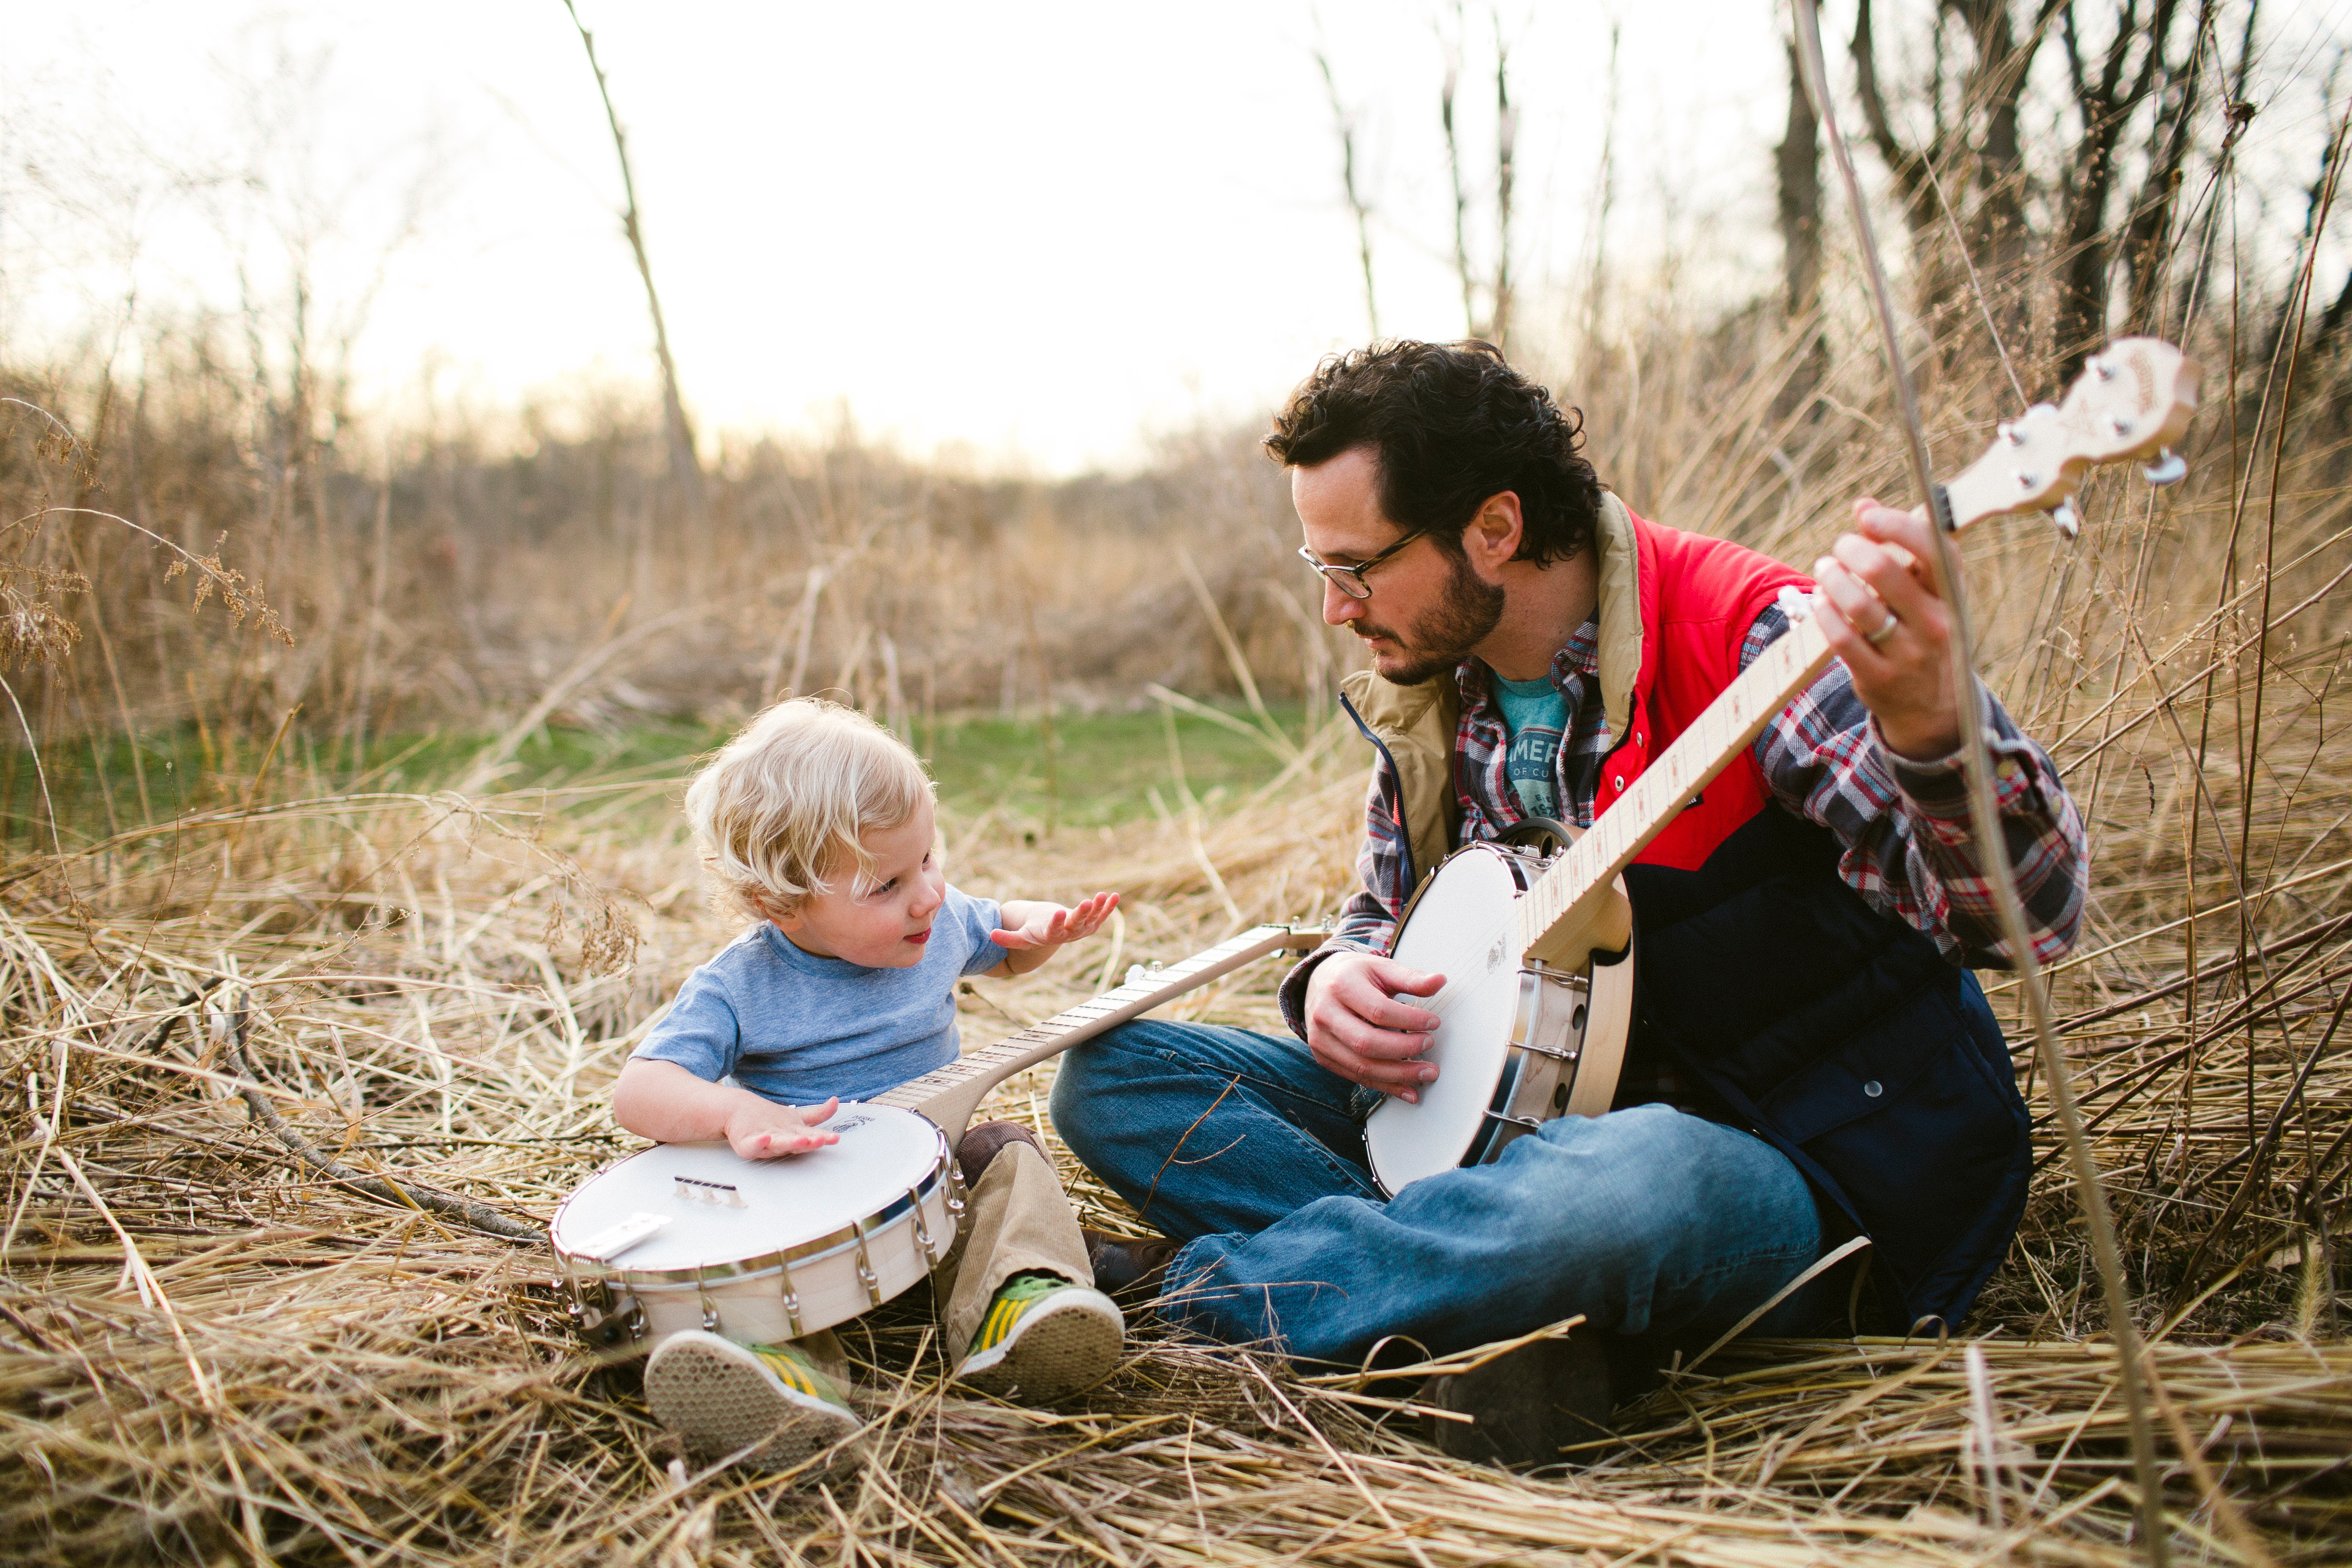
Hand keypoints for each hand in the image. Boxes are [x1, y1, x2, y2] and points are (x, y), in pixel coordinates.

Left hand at [724, 1096, 839, 1160]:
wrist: (736, 1112)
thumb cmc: (766, 1118)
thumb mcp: (796, 1117)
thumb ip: (818, 1114)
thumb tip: (836, 1101)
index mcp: (794, 1134)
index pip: (811, 1136)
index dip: (823, 1138)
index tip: (835, 1138)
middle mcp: (781, 1140)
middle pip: (797, 1143)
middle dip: (809, 1143)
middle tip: (820, 1140)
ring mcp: (765, 1142)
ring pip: (779, 1145)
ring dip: (790, 1143)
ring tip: (801, 1139)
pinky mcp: (747, 1143)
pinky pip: (753, 1145)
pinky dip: (759, 1143)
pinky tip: (764, 1138)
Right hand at [990, 891, 1119, 951]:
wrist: (1049, 937)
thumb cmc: (1032, 933)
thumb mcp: (1020, 937)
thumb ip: (1007, 938)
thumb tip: (990, 935)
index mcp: (1051, 936)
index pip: (1054, 930)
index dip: (1057, 922)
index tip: (1058, 913)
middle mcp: (1069, 934)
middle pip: (1076, 924)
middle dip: (1082, 913)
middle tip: (1086, 902)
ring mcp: (1081, 929)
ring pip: (1091, 919)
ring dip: (1098, 908)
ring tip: (1104, 895)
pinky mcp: (1089, 923)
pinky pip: (1101, 915)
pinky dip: (1108, 907)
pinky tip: (1115, 896)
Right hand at [1302, 950, 1445, 1102]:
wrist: (1319, 983)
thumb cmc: (1353, 975)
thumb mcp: (1381, 968)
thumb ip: (1410, 978)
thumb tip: (1439, 981)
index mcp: (1341, 985)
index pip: (1379, 1011)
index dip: (1410, 1020)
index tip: (1433, 1022)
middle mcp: (1325, 1014)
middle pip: (1367, 1043)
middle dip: (1405, 1050)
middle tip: (1429, 1045)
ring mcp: (1321, 1039)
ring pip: (1362, 1066)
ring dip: (1399, 1075)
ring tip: (1426, 1073)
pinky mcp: (1323, 1057)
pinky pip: (1356, 1077)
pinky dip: (1385, 1086)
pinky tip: (1407, 1089)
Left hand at [1812, 498, 1962, 760]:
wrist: (1936, 708)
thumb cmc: (1927, 632)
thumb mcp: (1931, 594)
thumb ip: (1902, 549)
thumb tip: (1864, 504)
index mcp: (1952, 595)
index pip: (1932, 548)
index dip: (1896, 524)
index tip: (1866, 515)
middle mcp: (1936, 623)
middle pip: (1884, 570)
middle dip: (1850, 549)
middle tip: (1840, 546)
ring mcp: (1908, 653)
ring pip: (1857, 604)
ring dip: (1831, 578)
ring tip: (1825, 569)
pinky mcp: (1878, 678)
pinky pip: (1841, 637)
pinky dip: (1823, 611)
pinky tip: (1821, 600)